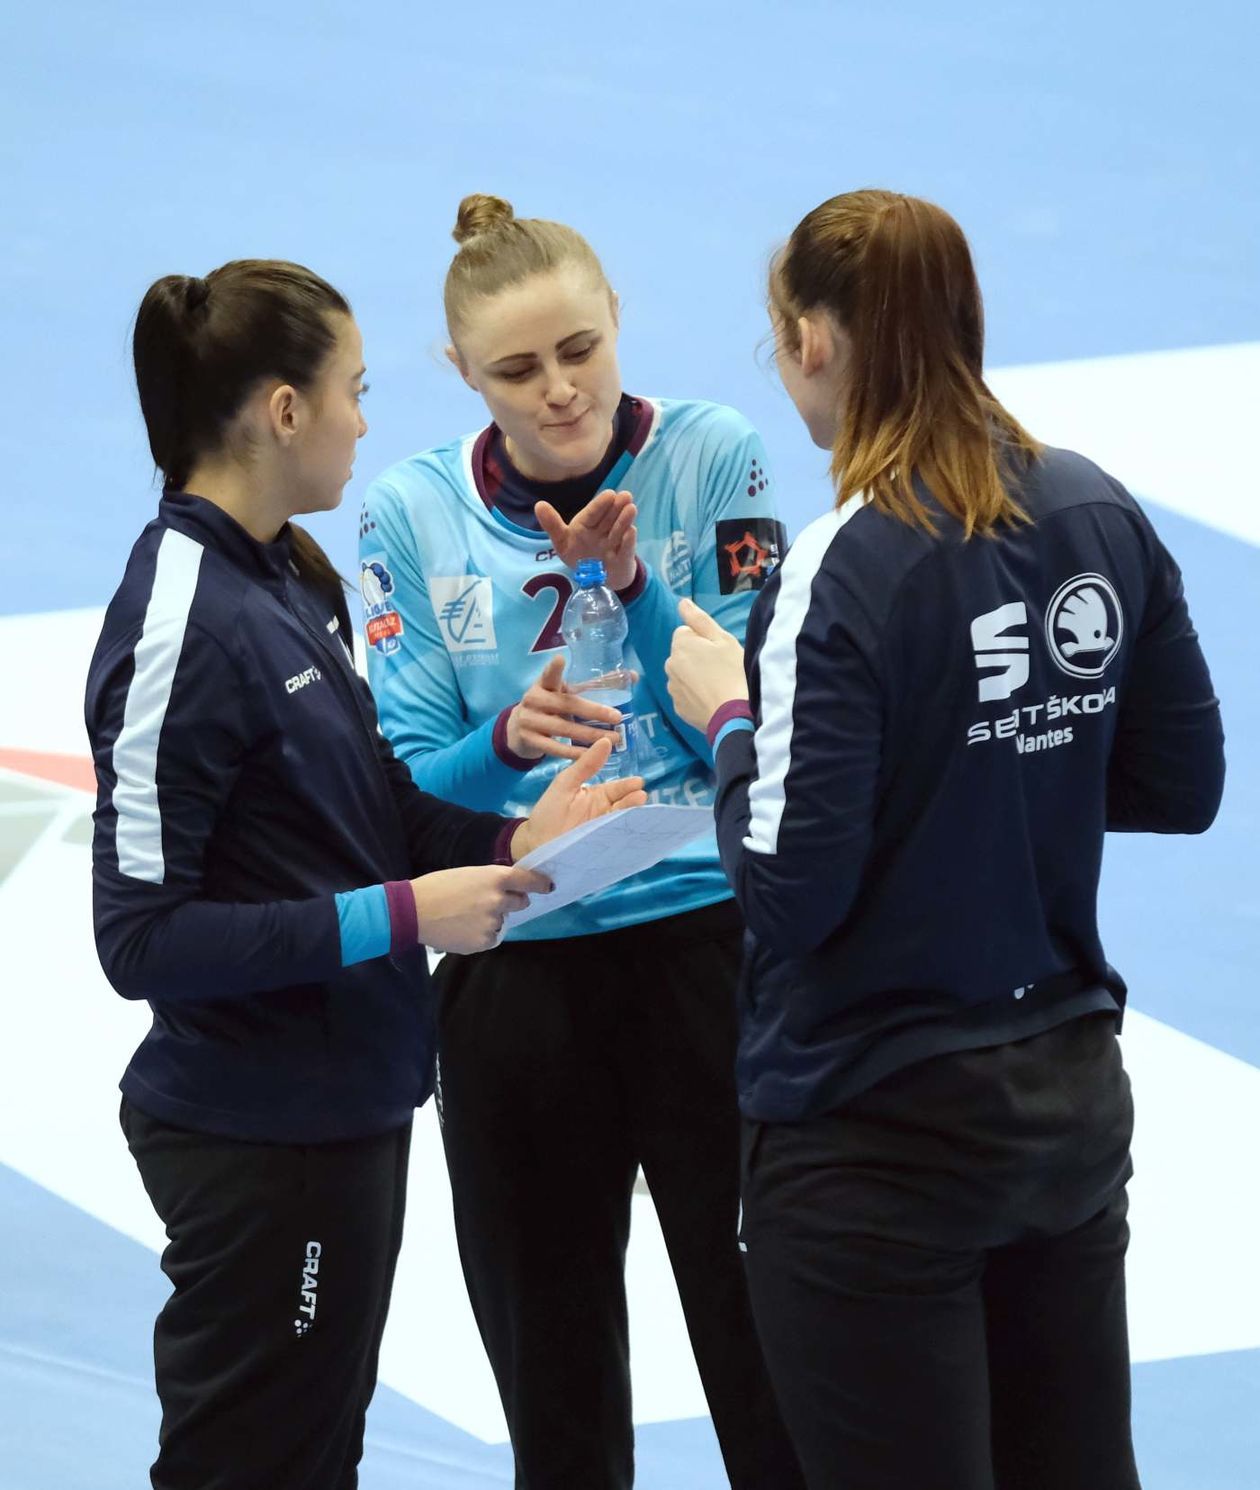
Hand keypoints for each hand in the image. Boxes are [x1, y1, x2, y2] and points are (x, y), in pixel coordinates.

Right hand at [410, 865, 552, 952]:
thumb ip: (492, 882)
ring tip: (466, 916)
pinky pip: (492, 937)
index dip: (540, 884)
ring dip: (492, 920)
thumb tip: (508, 892)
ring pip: (503, 922)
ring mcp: (492, 922)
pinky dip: (482, 935)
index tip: (548, 886)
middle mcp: (499, 900)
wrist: (414, 911)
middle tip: (488, 902)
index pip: (528, 880)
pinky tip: (463, 929)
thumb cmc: (438, 887)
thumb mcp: (469, 875)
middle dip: (511, 902)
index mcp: (495, 878)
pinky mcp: (484, 941)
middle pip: (521, 902)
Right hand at [506, 656, 630, 761]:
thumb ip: (593, 685)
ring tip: (613, 739)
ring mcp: (529, 721)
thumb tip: (633, 675)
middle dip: (593, 712)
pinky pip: (556, 748)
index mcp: (544, 684)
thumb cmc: (550, 706)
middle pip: (566, 705)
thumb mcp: (563, 693)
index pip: (549, 674)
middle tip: (617, 717)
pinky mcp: (530, 740)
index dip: (554, 668)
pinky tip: (592, 755)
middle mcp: (534, 699)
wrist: (518, 730)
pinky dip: (575, 753)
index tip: (560, 659)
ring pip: (564, 729)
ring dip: (590, 735)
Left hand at [511, 737, 647, 859]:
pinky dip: (625, 837)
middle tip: (641, 797)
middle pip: (624, 806)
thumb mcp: (565, 784)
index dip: (628, 786)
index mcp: (597, 796)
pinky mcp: (603, 847)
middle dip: (633, 802)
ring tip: (637, 813)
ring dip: (631, 817)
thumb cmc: (549, 812)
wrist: (534, 844)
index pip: (618, 789)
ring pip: (623, 823)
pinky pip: (617, 841)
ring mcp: (605, 831)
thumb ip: (585, 765)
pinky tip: (631, 833)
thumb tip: (606, 740)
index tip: (638, 782)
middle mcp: (605, 813)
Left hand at [535, 488, 637, 591]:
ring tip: (631, 508)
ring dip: (624, 520)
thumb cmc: (580, 555)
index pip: (593, 513)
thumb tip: (539, 504)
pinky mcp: (622, 558)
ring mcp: (613, 544)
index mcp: (586, 525)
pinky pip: (625, 549)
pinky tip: (631, 531)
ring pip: (618, 531)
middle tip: (626, 495)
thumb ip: (552, 525)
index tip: (609, 494)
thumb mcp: (562, 542)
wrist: (598, 579)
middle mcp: (601, 532)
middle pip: (609, 519)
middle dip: (617, 508)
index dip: (600, 504)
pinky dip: (628, 541)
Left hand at [665, 598, 747, 729]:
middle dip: (697, 658)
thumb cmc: (733, 672)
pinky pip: (685, 694)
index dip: (704, 640)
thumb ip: (699, 620)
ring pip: (683, 674)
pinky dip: (695, 695)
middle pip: (683, 654)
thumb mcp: (723, 639)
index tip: (719, 652)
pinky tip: (712, 700)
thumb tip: (681, 603)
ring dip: (695, 676)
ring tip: (717, 686)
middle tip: (721, 669)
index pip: (686, 633)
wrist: (734, 715)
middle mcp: (670, 664)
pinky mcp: (677, 708)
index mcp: (680, 644)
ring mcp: (672, 687)